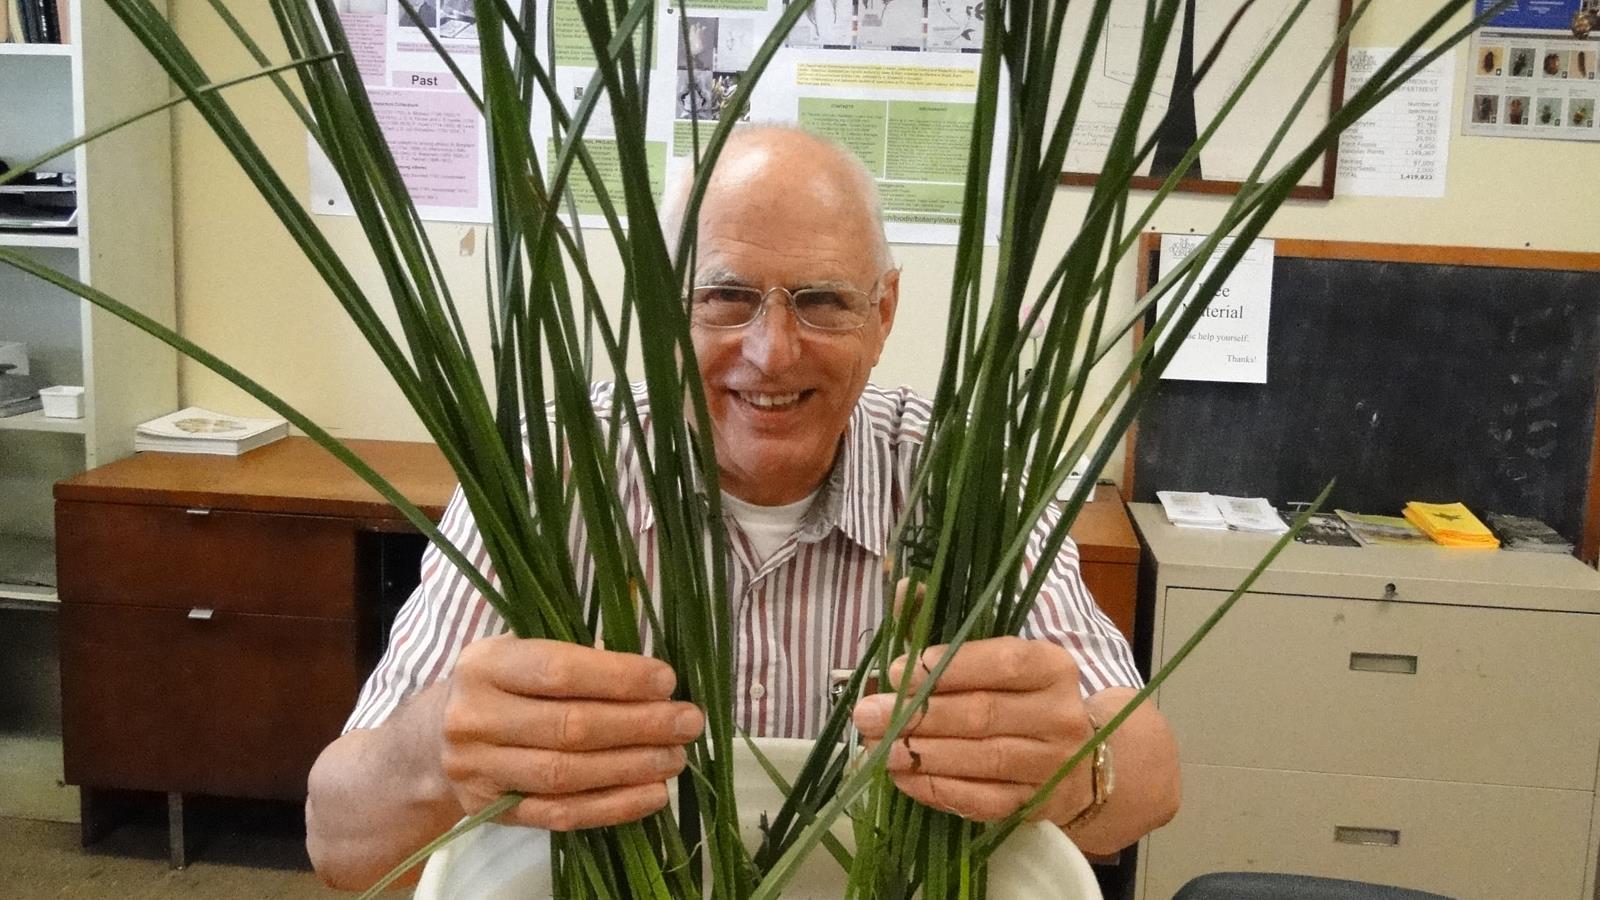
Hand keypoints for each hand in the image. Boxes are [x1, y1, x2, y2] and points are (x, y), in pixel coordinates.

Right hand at [436, 635, 704, 830]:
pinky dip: (614, 807)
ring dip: (633, 767)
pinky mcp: (494, 811)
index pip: (559, 671)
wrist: (429, 744)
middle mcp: (475, 717)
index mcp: (485, 665)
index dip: (618, 677)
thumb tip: (651, 680)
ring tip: (677, 757)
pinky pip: (561, 814)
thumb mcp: (518, 655)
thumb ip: (574, 660)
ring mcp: (480, 770)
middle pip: (569, 726)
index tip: (667, 680)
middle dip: (639, 725)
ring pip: (567, 774)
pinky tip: (653, 794)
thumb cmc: (497, 688)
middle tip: (687, 722)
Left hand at [852, 636, 1095, 823]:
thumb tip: (906, 588)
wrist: (1070, 755)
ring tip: (876, 748)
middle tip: (868, 714)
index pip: (1002, 663)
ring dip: (921, 755)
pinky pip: (982, 800)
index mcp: (1052, 666)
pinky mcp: (1034, 804)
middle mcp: (1060, 714)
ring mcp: (1052, 765)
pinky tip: (903, 778)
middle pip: (984, 714)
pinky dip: (938, 789)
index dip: (946, 667)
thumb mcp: (989, 653)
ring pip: (982, 760)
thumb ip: (944, 622)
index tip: (897, 672)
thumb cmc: (1015, 693)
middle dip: (918, 715)